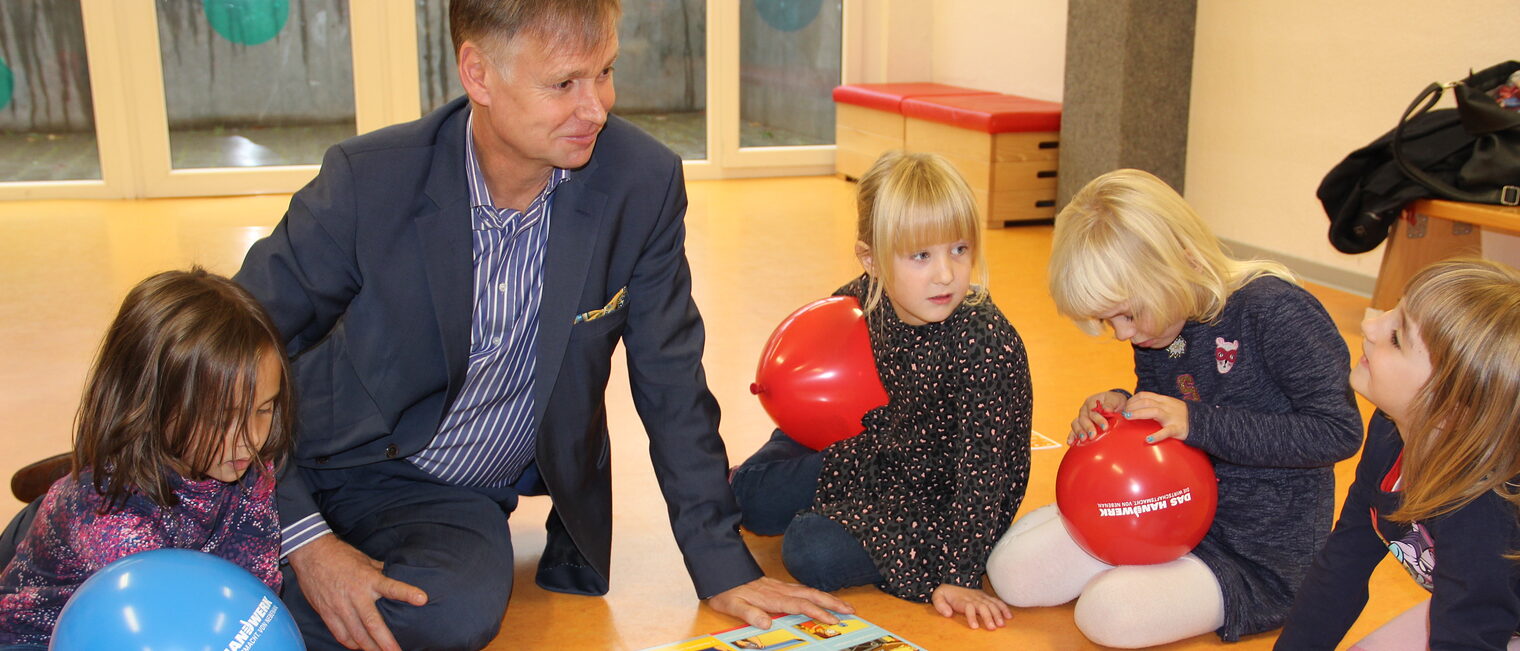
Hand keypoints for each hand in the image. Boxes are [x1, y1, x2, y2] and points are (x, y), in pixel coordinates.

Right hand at [287, 534, 427, 650]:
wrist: (311, 554)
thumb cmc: (341, 556)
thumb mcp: (366, 560)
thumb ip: (381, 573)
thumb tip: (398, 577)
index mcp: (368, 579)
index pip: (392, 587)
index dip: (407, 593)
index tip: (422, 599)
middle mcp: (355, 595)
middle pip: (373, 624)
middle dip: (386, 642)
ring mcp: (340, 607)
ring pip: (357, 635)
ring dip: (370, 648)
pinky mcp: (327, 613)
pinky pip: (341, 634)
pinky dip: (352, 644)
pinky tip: (360, 647)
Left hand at [707, 576, 854, 629]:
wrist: (721, 571)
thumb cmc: (726, 590)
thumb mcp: (732, 605)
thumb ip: (749, 614)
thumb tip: (767, 623)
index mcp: (772, 597)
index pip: (800, 605)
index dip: (818, 612)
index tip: (833, 620)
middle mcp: (780, 590)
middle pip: (811, 595)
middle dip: (832, 603)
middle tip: (851, 610)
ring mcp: (780, 586)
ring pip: (809, 590)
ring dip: (828, 597)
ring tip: (844, 605)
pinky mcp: (777, 584)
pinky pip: (802, 588)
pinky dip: (816, 593)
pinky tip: (821, 596)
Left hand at [931, 584, 1010, 629]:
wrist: (953, 578)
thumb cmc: (946, 591)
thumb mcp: (938, 596)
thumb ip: (940, 605)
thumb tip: (948, 614)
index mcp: (962, 599)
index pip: (968, 607)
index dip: (972, 617)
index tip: (974, 626)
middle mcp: (974, 598)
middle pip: (983, 607)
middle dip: (989, 617)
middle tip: (992, 627)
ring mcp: (981, 597)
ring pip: (991, 605)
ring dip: (998, 614)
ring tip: (1001, 624)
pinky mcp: (986, 597)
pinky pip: (997, 601)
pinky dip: (1004, 608)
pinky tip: (1009, 616)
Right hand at [1069, 391, 1127, 443]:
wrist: (1114, 405)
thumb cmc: (1114, 402)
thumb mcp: (1115, 400)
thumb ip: (1110, 405)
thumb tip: (1106, 409)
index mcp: (1091, 402)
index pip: (1092, 411)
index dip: (1098, 419)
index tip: (1105, 427)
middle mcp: (1084, 410)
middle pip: (1083, 418)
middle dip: (1088, 427)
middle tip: (1093, 435)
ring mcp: (1081, 418)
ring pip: (1076, 424)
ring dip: (1079, 432)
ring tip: (1084, 439)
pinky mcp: (1081, 425)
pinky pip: (1074, 430)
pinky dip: (1072, 436)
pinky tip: (1071, 442)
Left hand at [1122, 391, 1190, 441]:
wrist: (1202, 422)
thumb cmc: (1181, 415)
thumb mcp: (1168, 406)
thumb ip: (1155, 406)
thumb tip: (1137, 409)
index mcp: (1163, 400)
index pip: (1145, 395)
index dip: (1132, 399)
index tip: (1124, 406)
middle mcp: (1166, 406)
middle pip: (1146, 401)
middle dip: (1132, 405)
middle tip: (1123, 413)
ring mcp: (1172, 417)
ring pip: (1154, 412)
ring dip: (1139, 413)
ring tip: (1128, 417)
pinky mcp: (1177, 428)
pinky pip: (1166, 432)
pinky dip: (1157, 436)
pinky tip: (1148, 440)